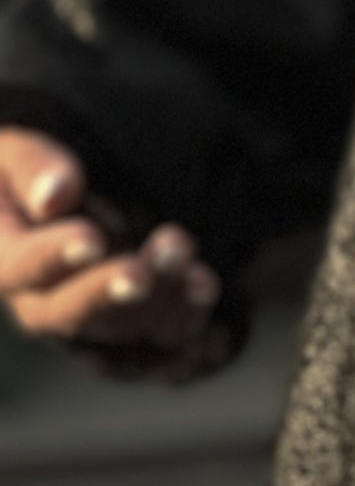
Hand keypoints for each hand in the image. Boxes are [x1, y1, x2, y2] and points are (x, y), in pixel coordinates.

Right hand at [0, 128, 220, 348]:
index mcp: (0, 254)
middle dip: (108, 293)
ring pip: (118, 326)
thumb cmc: (25, 172)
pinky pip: (157, 333)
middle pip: (67, 312)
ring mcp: (86, 315)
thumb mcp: (9, 152)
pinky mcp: (130, 321)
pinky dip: (184, 312)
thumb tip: (56, 197)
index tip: (91, 238)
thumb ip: (29, 166)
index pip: (17, 267)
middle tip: (141, 273)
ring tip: (181, 253)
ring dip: (156, 296)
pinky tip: (203, 283)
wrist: (56, 198)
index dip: (52, 258)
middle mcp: (38, 297)